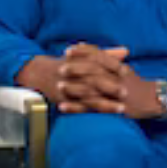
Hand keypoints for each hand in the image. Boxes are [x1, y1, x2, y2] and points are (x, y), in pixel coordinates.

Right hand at [18, 44, 139, 114]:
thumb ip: (106, 54)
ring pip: (89, 95)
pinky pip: (78, 107)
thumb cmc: (66, 63)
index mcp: (81, 60)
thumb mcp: (84, 56)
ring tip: (120, 109)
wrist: (39, 73)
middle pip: (94, 79)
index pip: (98, 62)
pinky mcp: (64, 99)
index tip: (127, 72)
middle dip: (110, 86)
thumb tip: (126, 51)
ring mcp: (68, 87)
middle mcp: (74, 73)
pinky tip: (101, 116)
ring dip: (105, 103)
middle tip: (126, 92)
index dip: (113, 67)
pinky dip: (89, 111)